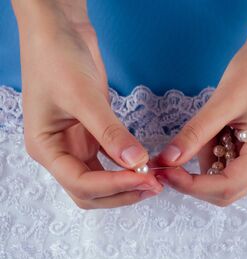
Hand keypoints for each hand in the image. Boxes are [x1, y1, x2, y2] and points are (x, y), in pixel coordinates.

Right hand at [13, 1, 161, 208]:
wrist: (61, 33)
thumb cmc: (57, 60)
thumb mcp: (84, 97)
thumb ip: (110, 132)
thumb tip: (136, 162)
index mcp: (46, 148)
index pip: (79, 183)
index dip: (113, 186)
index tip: (144, 178)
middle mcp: (60, 152)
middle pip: (90, 192)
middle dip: (121, 192)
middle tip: (153, 185)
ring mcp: (77, 145)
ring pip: (101, 181)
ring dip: (126, 184)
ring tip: (154, 179)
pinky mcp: (93, 135)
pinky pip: (111, 161)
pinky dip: (127, 167)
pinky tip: (146, 165)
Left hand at [156, 34, 246, 205]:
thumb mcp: (222, 103)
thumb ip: (195, 134)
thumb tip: (167, 160)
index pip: (225, 186)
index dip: (191, 185)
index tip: (163, 171)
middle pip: (225, 190)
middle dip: (193, 180)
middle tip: (167, 160)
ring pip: (223, 179)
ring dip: (203, 162)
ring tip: (205, 128)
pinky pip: (228, 163)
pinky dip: (212, 152)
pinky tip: (214, 130)